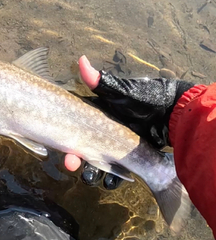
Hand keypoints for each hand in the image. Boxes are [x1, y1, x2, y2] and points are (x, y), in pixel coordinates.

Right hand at [66, 56, 194, 187]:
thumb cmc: (146, 99)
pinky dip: (111, 179)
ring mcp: (114, 149)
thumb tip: (81, 59)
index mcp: (95, 119)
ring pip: (95, 165)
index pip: (74, 132)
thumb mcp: (120, 91)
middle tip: (72, 164)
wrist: (175, 115)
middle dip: (74, 160)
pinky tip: (109, 181)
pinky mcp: (129, 160)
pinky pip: (115, 174)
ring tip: (91, 177)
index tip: (64, 152)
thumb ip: (100, 81)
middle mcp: (101, 135)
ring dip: (90, 173)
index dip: (66, 143)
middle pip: (81, 152)